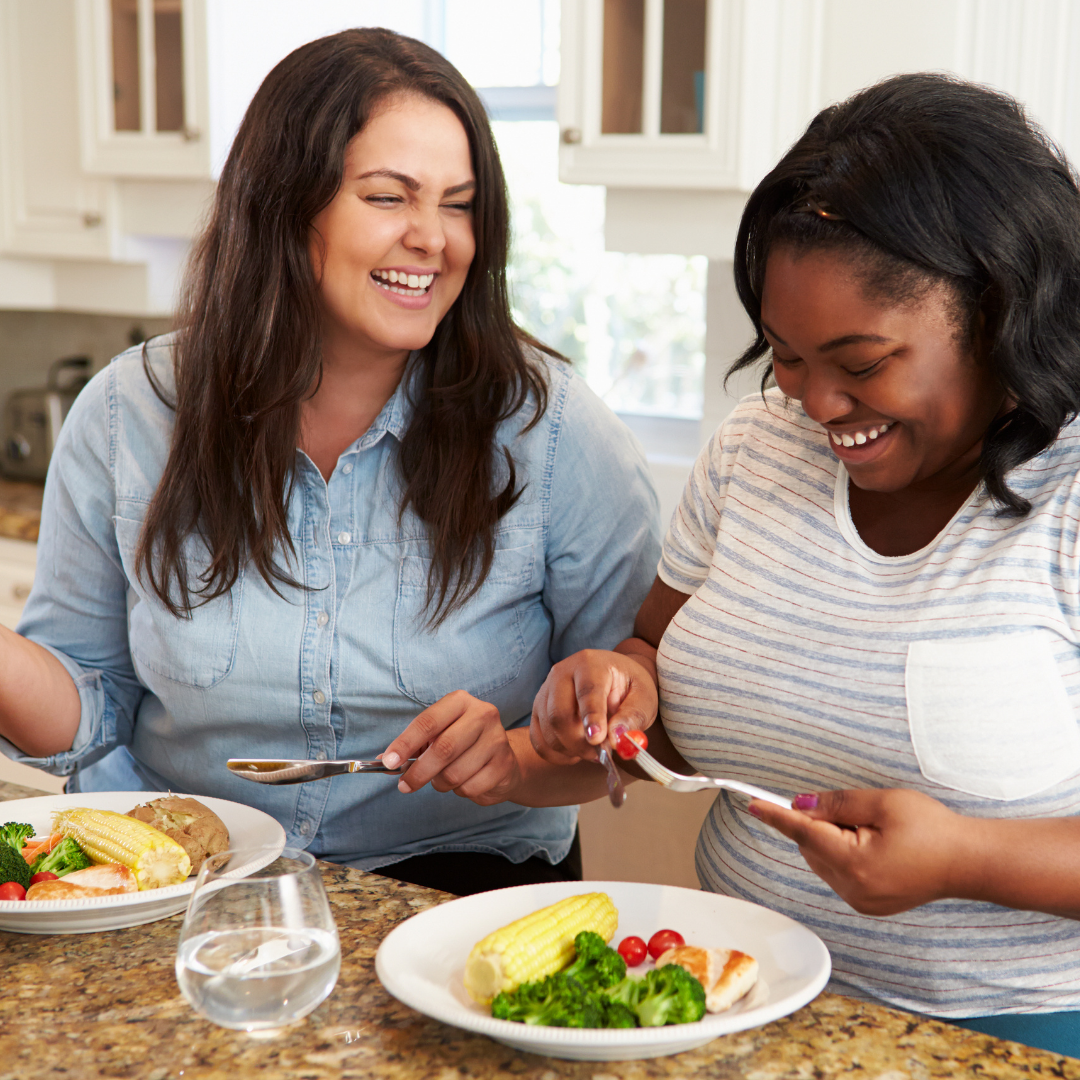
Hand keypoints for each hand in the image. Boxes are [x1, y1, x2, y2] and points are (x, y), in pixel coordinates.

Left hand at [380, 690, 521, 805]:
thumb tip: (385, 760)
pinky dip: (459, 791)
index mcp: (460, 702)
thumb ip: (413, 747)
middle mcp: (482, 715)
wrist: (502, 758)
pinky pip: (470, 787)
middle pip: (443, 749)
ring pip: (455, 773)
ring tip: (443, 778)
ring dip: (441, 783)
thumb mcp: (438, 736)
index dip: (405, 743)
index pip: (428, 722)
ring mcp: (497, 739)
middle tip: (404, 785)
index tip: (389, 762)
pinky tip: (465, 781)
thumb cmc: (462, 744)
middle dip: (419, 772)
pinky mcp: (505, 764)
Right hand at [530, 648, 657, 765]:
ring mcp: (545, 691)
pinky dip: (556, 754)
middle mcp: (561, 673)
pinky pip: (538, 739)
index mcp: (590, 664)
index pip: (587, 691)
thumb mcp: (644, 697)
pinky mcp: (538, 709)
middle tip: (602, 754)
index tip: (597, 740)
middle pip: (559, 714)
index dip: (591, 717)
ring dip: (571, 750)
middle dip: (580, 742)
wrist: (613, 680)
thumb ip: (633, 716)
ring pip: (548, 730)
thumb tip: (616, 738)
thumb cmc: (629, 687)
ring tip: (593, 751)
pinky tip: (575, 752)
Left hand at [749, 788, 975, 915]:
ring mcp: (861, 901)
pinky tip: (873, 845)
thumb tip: (801, 805)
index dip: (776, 816)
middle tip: (854, 811)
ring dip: (830, 839)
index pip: (803, 833)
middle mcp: (853, 889)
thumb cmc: (932, 828)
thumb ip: (837, 803)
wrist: (968, 862)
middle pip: (811, 846)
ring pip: (822, 860)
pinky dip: (842, 854)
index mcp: (856, 864)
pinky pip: (838, 873)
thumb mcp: (883, 803)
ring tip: (872, 830)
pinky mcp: (868, 904)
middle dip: (819, 823)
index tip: (753, 803)